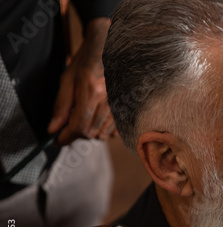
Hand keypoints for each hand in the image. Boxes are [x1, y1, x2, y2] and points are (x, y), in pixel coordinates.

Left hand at [47, 18, 116, 144]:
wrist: (112, 48)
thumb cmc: (88, 60)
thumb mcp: (68, 79)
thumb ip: (61, 106)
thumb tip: (53, 128)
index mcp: (92, 92)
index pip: (79, 127)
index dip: (65, 137)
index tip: (56, 139)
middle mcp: (109, 101)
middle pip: (90, 133)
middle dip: (76, 134)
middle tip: (67, 125)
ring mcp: (120, 105)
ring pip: (102, 134)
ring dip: (89, 132)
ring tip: (82, 118)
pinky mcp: (126, 108)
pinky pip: (113, 131)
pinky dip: (102, 130)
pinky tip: (96, 118)